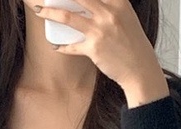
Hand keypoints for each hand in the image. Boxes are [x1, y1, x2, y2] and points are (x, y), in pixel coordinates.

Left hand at [31, 0, 163, 89]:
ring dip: (50, 13)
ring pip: (68, 16)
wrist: (140, 68)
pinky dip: (62, 46)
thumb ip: (111, 6)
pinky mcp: (94, 48)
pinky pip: (72, 46)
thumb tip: (91, 4)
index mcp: (118, 2)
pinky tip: (56, 46)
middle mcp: (108, 12)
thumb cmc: (133, 44)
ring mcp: (100, 30)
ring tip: (40, 11)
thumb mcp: (126, 17)